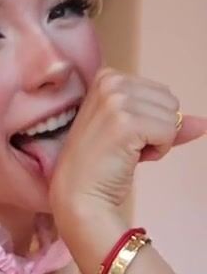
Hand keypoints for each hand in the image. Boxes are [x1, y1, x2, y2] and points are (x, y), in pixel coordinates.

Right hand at [49, 67, 206, 217]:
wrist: (79, 197)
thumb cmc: (100, 168)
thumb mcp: (132, 133)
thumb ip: (165, 122)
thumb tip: (204, 123)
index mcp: (106, 77)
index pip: (159, 92)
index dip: (148, 119)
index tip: (121, 136)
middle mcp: (109, 82)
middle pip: (169, 100)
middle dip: (155, 128)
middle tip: (124, 147)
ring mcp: (116, 101)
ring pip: (172, 116)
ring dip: (157, 140)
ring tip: (125, 153)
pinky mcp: (126, 123)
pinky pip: (170, 132)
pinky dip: (158, 150)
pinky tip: (131, 159)